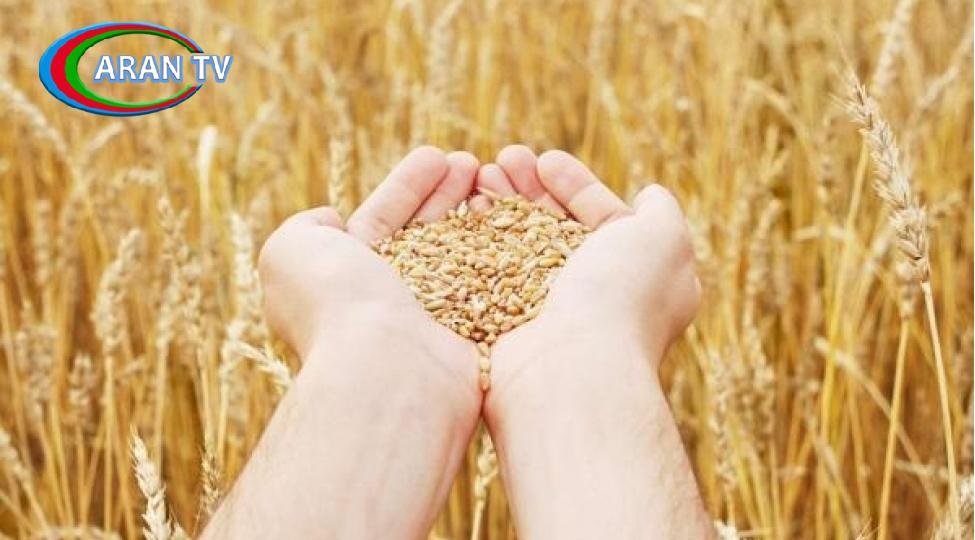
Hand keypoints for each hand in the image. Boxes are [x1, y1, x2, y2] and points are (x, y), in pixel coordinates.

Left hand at [257, 145, 479, 366]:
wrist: (386, 365)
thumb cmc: (336, 301)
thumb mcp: (289, 251)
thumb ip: (303, 228)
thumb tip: (331, 220)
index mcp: (347, 281)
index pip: (382, 222)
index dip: (408, 187)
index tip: (436, 155)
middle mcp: (390, 301)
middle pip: (425, 234)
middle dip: (447, 194)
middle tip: (471, 162)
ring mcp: (435, 319)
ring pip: (461, 253)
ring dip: (476, 211)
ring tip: (494, 176)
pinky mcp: (473, 333)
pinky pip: (490, 281)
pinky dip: (501, 246)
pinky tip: (512, 213)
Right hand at [478, 146, 700, 394]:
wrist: (571, 369)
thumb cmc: (621, 298)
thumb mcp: (664, 240)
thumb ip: (661, 211)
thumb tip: (650, 195)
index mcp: (631, 276)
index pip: (602, 218)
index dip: (575, 185)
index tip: (546, 159)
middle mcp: (590, 296)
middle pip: (555, 226)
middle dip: (531, 188)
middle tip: (505, 158)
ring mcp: (545, 313)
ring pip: (518, 244)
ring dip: (502, 204)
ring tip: (481, 173)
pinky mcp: (506, 325)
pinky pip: (489, 271)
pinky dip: (478, 237)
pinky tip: (467, 207)